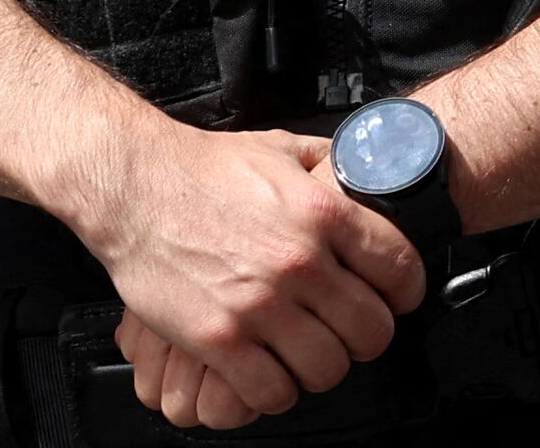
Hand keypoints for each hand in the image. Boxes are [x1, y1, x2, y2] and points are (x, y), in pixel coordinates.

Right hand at [71, 120, 422, 431]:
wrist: (135, 187)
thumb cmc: (203, 170)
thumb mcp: (281, 148)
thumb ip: (329, 166)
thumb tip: (365, 175)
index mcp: (323, 212)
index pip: (401, 269)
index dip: (404, 290)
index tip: (393, 298)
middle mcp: (299, 261)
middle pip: (371, 330)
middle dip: (365, 336)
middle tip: (347, 331)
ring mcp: (260, 305)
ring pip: (327, 369)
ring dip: (320, 367)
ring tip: (304, 353)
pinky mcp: (219, 340)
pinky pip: (272, 391)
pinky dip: (274, 389)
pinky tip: (265, 369)